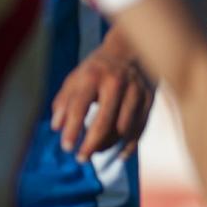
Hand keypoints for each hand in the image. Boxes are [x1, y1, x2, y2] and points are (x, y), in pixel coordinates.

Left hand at [49, 45, 154, 162]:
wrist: (131, 48)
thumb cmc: (97, 68)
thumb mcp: (76, 77)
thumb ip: (64, 101)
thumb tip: (57, 128)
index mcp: (93, 76)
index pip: (79, 107)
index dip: (72, 130)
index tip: (66, 148)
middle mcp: (116, 83)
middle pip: (104, 122)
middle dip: (91, 144)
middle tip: (81, 158)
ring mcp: (135, 91)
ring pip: (123, 128)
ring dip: (108, 145)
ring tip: (96, 151)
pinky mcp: (149, 98)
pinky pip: (140, 128)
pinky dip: (129, 145)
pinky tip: (119, 155)